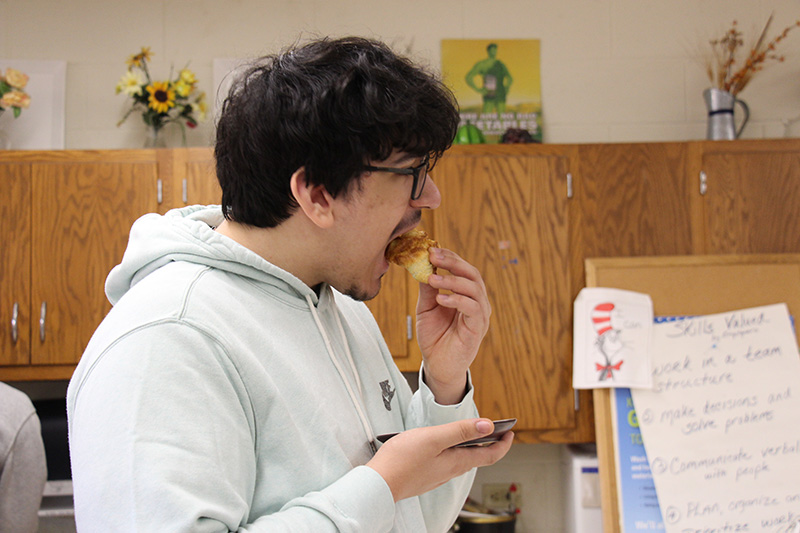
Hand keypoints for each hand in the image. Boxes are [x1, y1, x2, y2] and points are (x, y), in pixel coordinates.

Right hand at [367, 419, 512, 501]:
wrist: (378, 484)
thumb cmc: (403, 460)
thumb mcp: (434, 438)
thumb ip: (460, 431)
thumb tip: (488, 425)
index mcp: (456, 462)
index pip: (489, 456)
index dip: (503, 444)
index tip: (510, 432)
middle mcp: (450, 472)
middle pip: (476, 458)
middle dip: (488, 443)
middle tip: (495, 430)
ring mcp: (437, 475)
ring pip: (460, 460)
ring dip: (470, 447)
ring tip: (471, 433)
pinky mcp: (424, 476)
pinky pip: (446, 463)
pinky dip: (453, 451)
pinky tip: (443, 444)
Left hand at [416, 248, 490, 403]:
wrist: (437, 366)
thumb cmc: (434, 337)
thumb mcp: (426, 307)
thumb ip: (428, 288)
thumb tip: (422, 265)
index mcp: (466, 294)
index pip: (463, 269)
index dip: (450, 257)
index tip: (432, 250)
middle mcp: (477, 302)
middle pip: (472, 274)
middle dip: (453, 262)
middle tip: (434, 256)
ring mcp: (479, 316)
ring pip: (474, 289)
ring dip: (452, 281)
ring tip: (433, 278)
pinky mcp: (477, 329)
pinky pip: (473, 309)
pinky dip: (457, 300)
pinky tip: (441, 299)